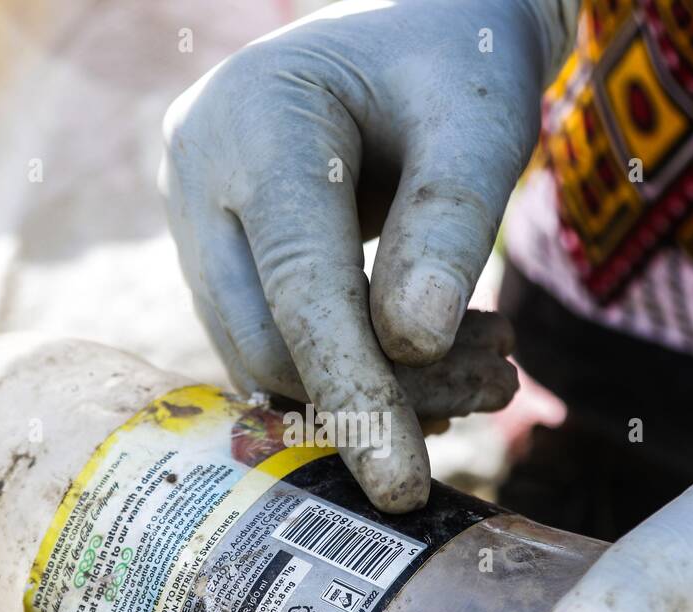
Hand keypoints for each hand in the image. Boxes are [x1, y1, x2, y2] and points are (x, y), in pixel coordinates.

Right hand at [161, 0, 573, 510]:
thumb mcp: (480, 122)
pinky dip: (351, 369)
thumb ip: (450, 225)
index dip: (352, 391)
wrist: (421, 27)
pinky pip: (271, 339)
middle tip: (498, 388)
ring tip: (487, 371)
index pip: (297, 286)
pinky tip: (433, 366)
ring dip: (373, 388)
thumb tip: (410, 349)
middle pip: (265, 340)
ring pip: (264, 354)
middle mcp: (196, 170)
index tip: (399, 485)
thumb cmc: (461, 57)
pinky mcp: (219, 249)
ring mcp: (194, 212)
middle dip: (376, 396)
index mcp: (254, 120)